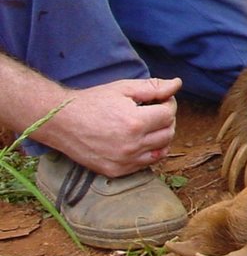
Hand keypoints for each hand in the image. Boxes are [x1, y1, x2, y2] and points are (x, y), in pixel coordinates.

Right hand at [35, 78, 181, 177]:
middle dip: (166, 119)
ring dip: (160, 136)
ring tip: (147, 125)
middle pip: (168, 133)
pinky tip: (138, 140)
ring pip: (161, 150)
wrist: (61, 121)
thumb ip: (153, 87)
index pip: (169, 114)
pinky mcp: (116, 171)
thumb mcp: (123, 88)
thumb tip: (177, 84)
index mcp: (135, 123)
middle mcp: (132, 145)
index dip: (168, 103)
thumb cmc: (92, 101)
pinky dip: (148, 152)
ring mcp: (124, 161)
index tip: (159, 100)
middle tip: (153, 111)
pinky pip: (145, 163)